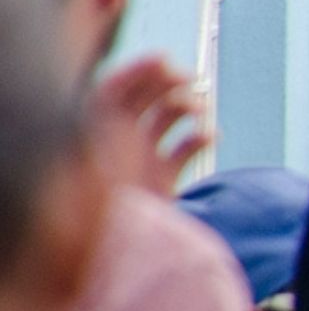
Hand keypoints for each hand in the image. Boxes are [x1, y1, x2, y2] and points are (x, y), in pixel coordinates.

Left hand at [88, 54, 214, 194]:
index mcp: (96, 125)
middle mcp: (118, 136)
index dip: (142, 69)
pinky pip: (186, 147)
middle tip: (189, 79)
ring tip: (199, 110)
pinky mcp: (162, 176)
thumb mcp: (100, 138)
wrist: (105, 250)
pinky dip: (203, 137)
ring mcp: (141, 155)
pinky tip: (211, 136)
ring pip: (170, 116)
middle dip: (170, 82)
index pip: (119, 85)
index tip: (166, 59)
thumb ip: (117, 100)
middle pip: (147, 95)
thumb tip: (149, 68)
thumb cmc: (94, 194)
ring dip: (189, 107)